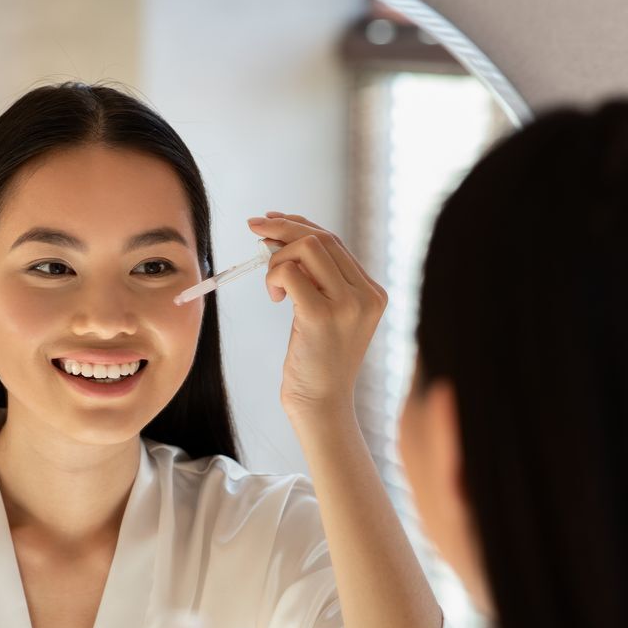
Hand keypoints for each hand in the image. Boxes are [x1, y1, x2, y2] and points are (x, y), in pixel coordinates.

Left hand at [247, 212, 387, 420]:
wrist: (321, 405)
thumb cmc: (317, 362)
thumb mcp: (325, 314)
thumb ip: (317, 280)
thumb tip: (281, 237)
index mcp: (373, 293)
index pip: (336, 242)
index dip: (301, 225)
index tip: (273, 222)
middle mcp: (367, 295)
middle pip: (322, 238)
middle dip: (282, 228)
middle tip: (254, 228)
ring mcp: (348, 305)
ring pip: (307, 247)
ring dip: (277, 258)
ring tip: (272, 287)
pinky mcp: (321, 316)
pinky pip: (288, 272)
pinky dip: (272, 275)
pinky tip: (274, 297)